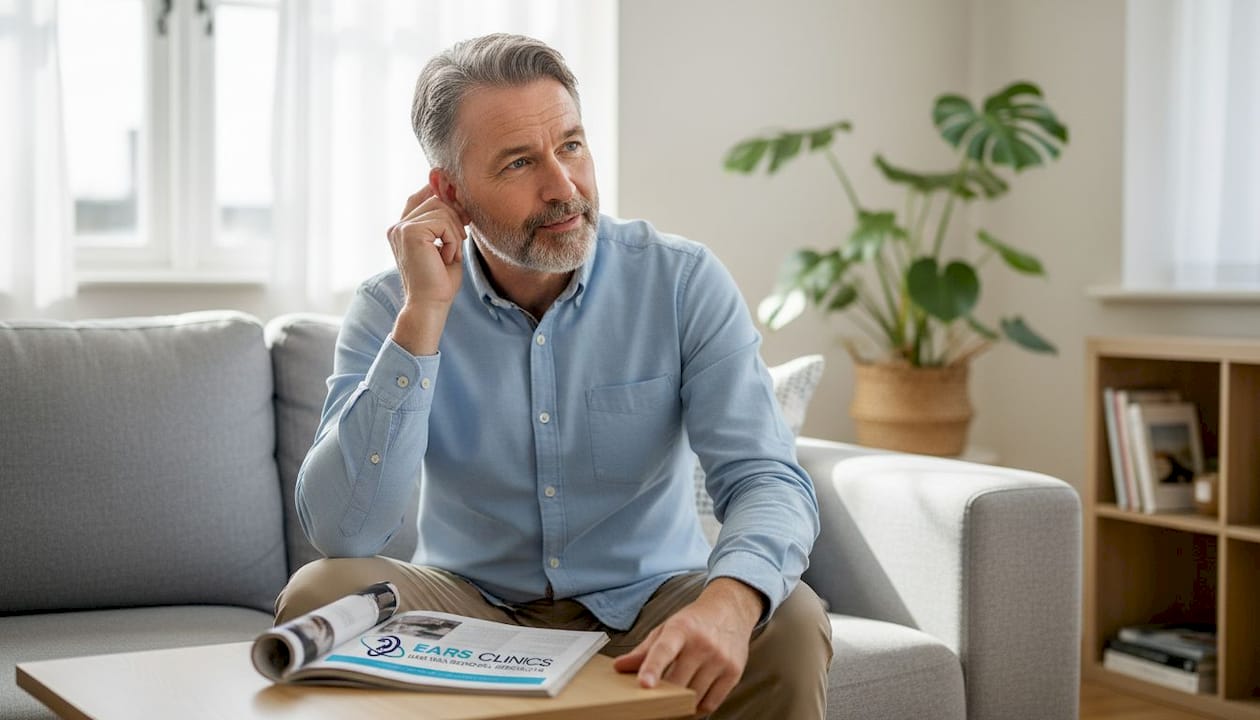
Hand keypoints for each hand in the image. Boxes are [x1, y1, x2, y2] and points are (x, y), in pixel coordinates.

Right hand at [386, 186, 466, 354]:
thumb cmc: (440, 281)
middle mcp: (398, 226)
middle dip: (455, 219)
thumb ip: (446, 220)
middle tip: (457, 245)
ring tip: (449, 255)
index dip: (443, 197)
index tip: (461, 215)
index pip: (422, 195)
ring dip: (455, 233)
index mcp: (403, 228)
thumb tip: (455, 193)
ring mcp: (401, 228)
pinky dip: (453, 241)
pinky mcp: (410, 232)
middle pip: (437, 199)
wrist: (430, 305)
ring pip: (442, 209)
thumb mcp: (445, 244)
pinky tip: (446, 258)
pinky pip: (444, 222)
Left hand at [613, 578, 763, 715]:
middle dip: (663, 695)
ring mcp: (721, 658)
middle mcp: (703, 643)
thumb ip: (643, 651)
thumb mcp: (666, 629)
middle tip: (652, 700)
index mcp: (681, 629)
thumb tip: (618, 667)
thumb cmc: (693, 622)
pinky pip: (711, 703)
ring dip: (681, 702)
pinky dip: (697, 707)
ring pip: (694, 696)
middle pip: (678, 682)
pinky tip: (692, 699)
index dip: (652, 668)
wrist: (731, 610)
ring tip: (674, 695)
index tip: (644, 684)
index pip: (664, 650)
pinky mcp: (734, 672)